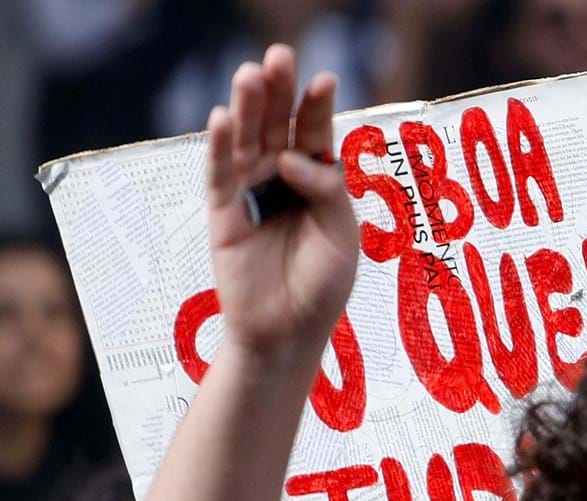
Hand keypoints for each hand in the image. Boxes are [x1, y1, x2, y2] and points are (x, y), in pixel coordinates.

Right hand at [206, 45, 357, 360]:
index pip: (316, 135)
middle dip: (279, 92)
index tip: (325, 78)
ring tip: (250, 74)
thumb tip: (293, 158)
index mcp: (317, 182)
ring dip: (247, 107)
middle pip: (278, 126)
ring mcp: (251, 193)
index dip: (317, 107)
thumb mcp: (341, 236)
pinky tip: (220, 119)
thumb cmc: (323, 286)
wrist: (290, 332)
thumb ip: (326, 192)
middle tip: (279, 55)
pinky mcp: (224, 213)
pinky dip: (219, 148)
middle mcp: (282, 179)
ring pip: (247, 142)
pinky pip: (220, 175)